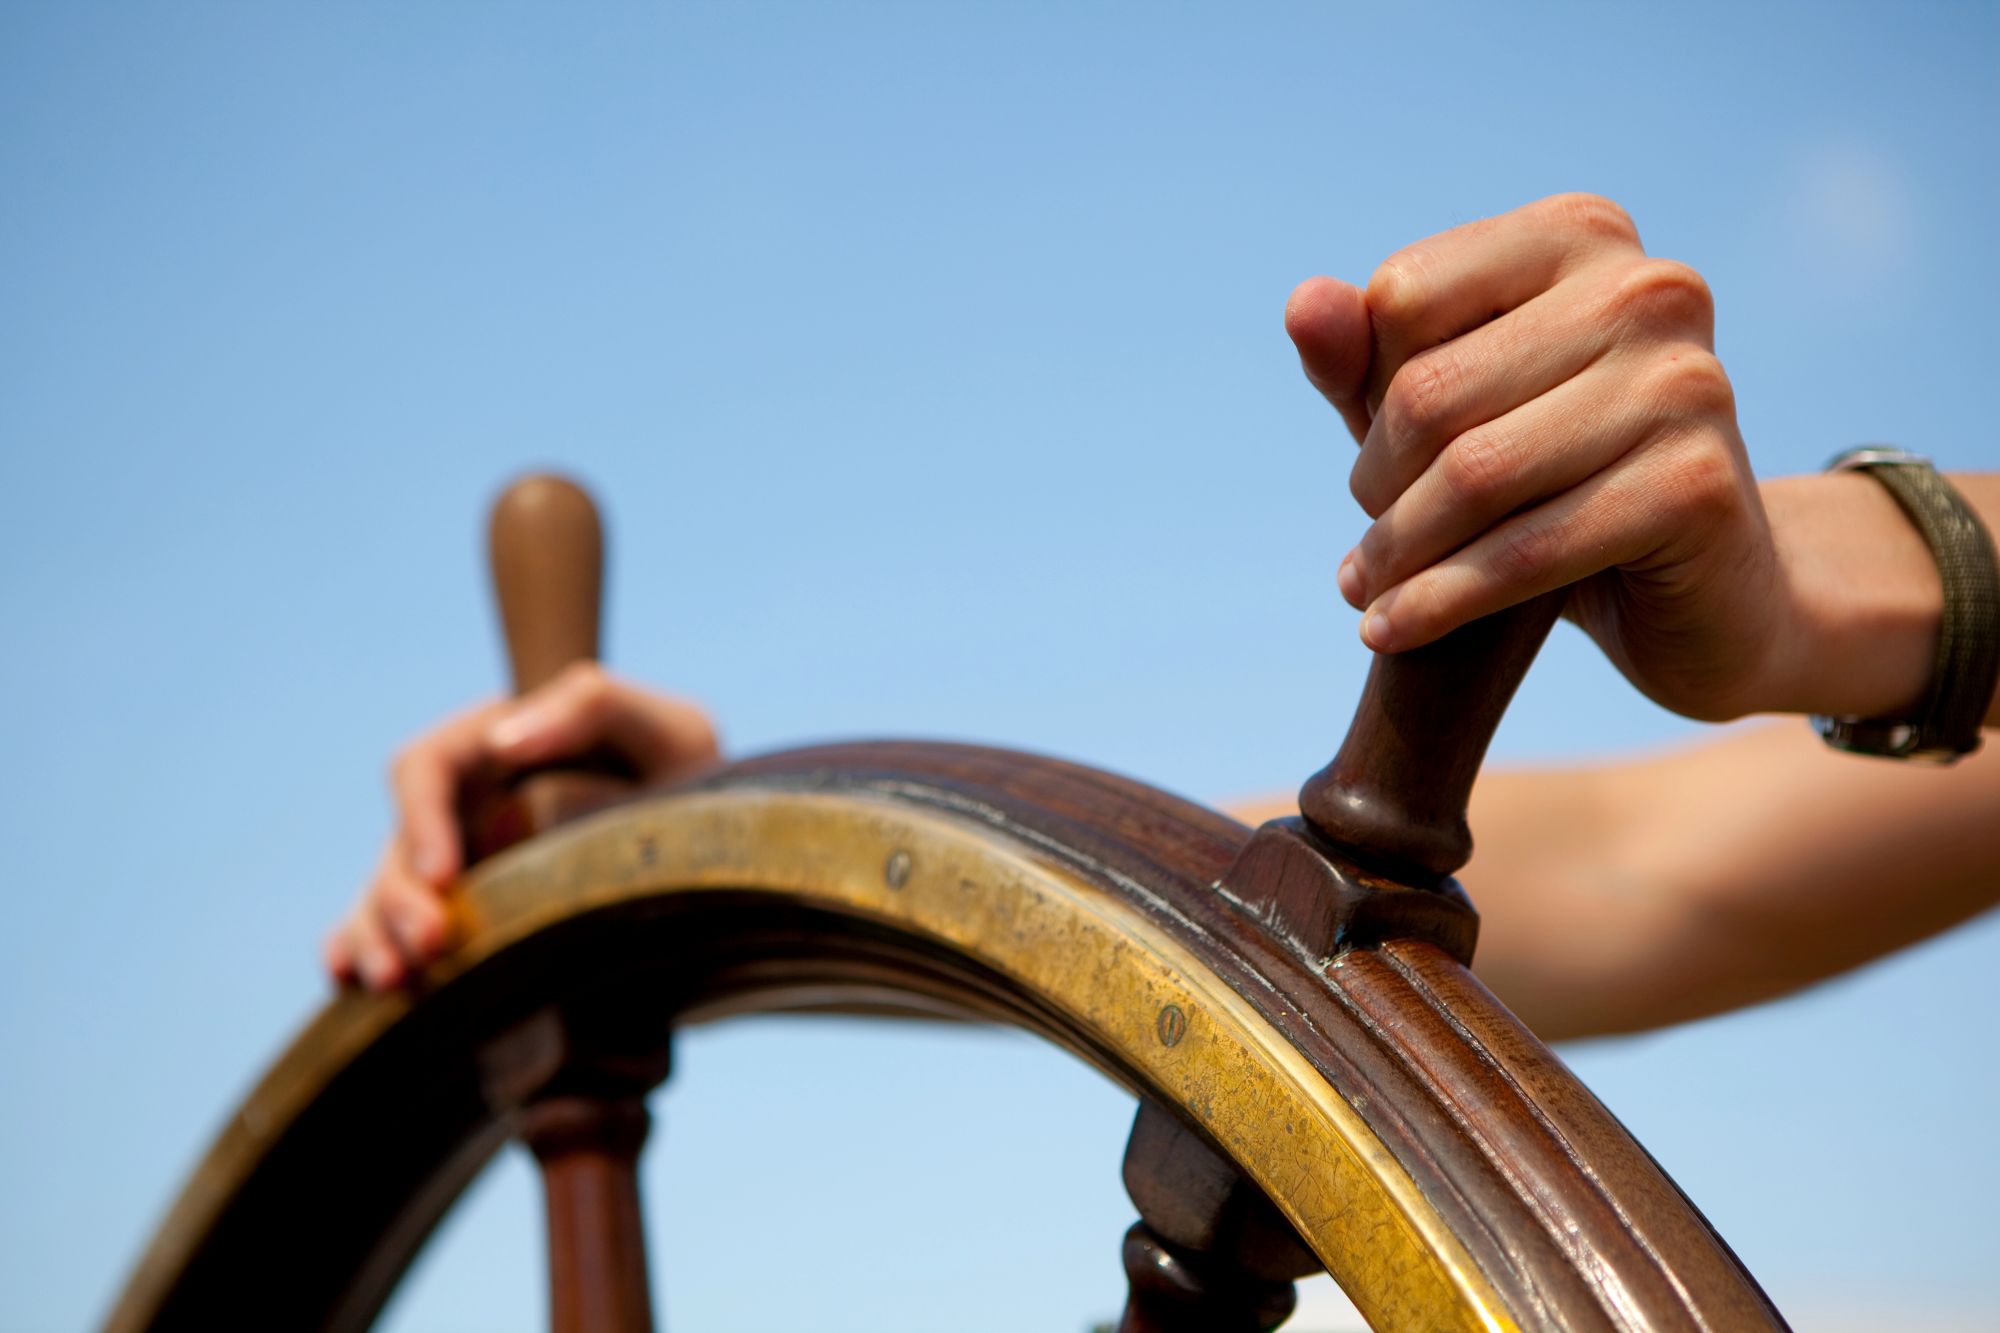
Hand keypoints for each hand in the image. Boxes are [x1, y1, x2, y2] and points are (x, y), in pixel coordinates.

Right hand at [323, 663, 719, 990]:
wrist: (724, 849)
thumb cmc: (690, 774)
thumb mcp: (666, 729)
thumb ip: (590, 708)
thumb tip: (502, 742)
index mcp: (493, 750)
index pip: (426, 769)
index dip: (420, 820)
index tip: (445, 875)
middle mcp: (465, 810)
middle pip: (398, 850)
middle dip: (397, 898)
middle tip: (433, 945)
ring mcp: (464, 869)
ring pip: (387, 900)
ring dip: (377, 938)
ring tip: (393, 980)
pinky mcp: (475, 922)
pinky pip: (400, 937)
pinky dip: (364, 955)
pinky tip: (355, 986)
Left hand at [1284, 193, 1785, 721]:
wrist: (1707, 592)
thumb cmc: (1557, 481)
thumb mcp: (1449, 414)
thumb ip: (1365, 359)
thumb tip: (1303, 304)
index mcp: (1582, 235)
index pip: (1403, 296)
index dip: (1366, 392)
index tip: (1378, 461)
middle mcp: (1646, 290)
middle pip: (1430, 391)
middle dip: (1377, 486)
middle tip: (1370, 550)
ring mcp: (1685, 382)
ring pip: (1473, 474)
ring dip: (1397, 553)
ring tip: (1367, 593)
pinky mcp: (1696, 484)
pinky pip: (1527, 549)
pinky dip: (1440, 602)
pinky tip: (1389, 630)